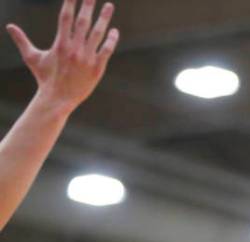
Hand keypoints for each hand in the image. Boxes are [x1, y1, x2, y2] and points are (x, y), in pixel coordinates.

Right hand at [7, 0, 118, 114]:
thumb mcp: (32, 58)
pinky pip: (106, 50)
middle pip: (83, 22)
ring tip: (109, 6)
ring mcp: (86, 58)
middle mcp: (74, 48)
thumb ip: (22, 40)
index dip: (71, 3)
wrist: (58, 99)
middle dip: (88, 5)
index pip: (66, 17)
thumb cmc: (44, 78)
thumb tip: (9, 26)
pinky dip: (111, 40)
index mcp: (60, 43)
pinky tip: (114, 31)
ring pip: (97, 34)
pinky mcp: (97, 68)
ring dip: (104, 19)